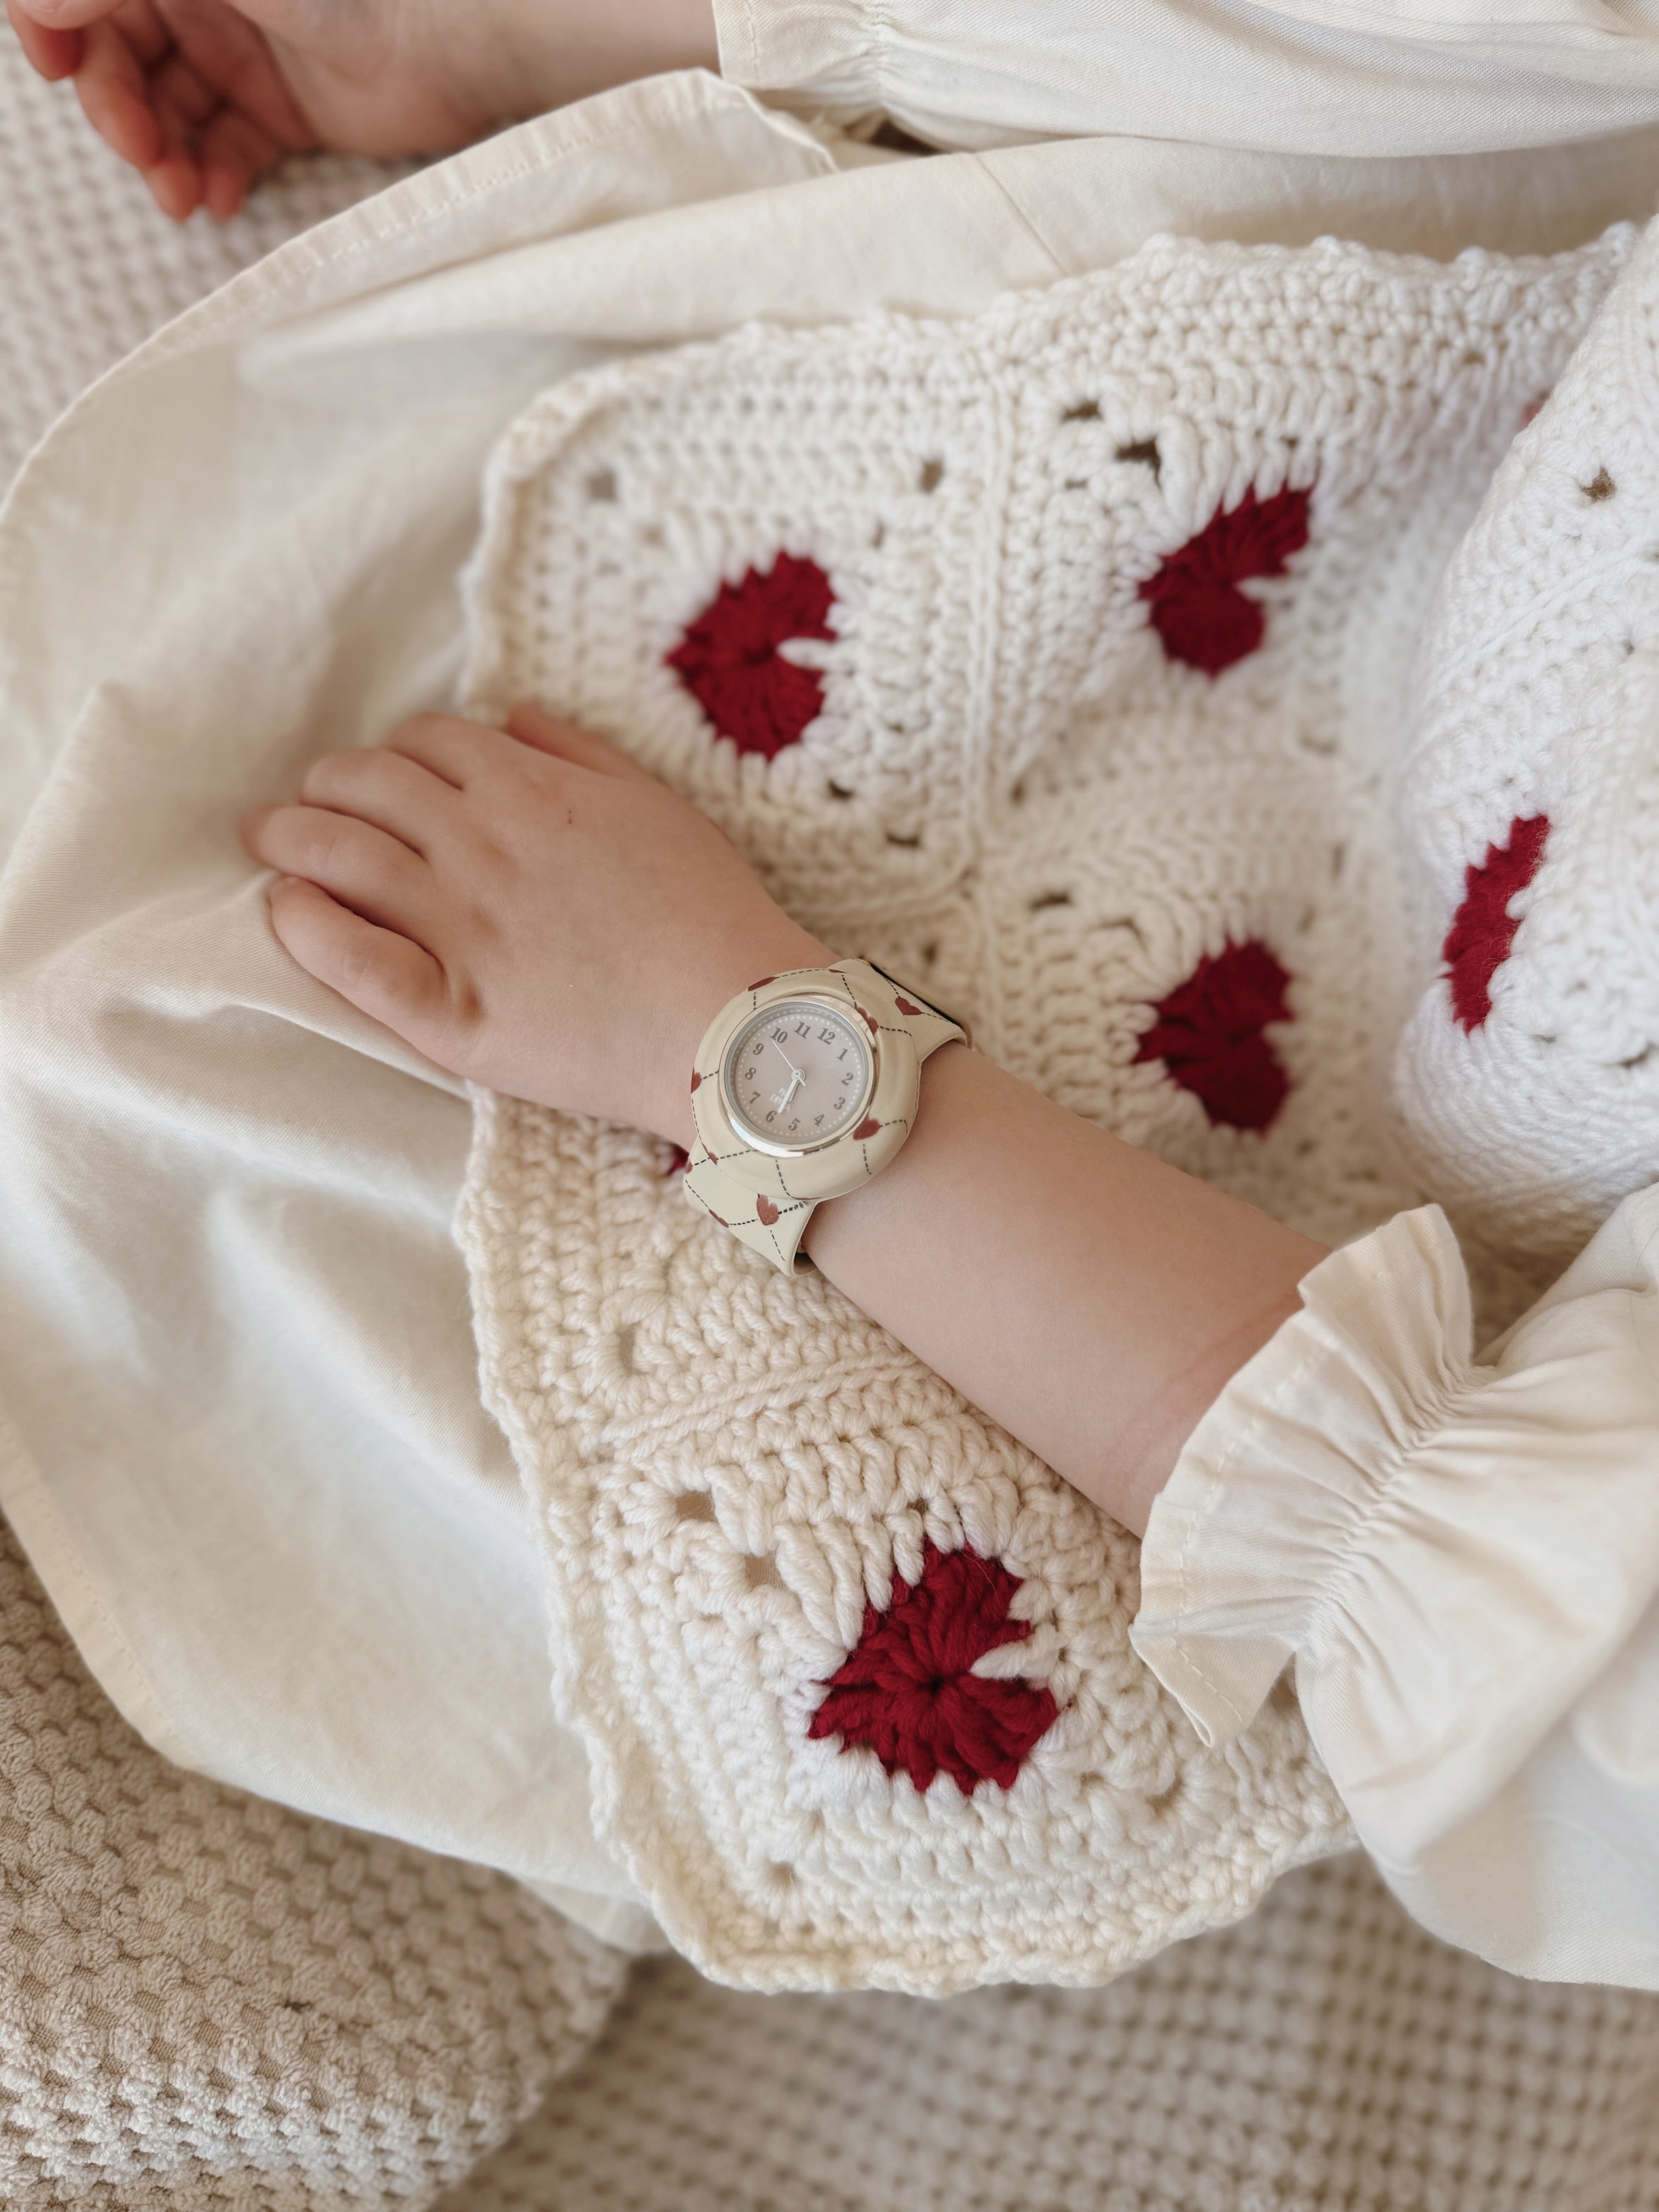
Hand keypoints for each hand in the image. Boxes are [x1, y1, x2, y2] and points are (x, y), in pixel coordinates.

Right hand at [5, 0, 718, 221]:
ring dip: (160, 158)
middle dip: (117, 110)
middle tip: (144, 155)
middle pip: (118, 57)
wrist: (463, 42)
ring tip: (180, 196)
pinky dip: (212, 176)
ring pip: (166, 112)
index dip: (56, 25)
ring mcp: (245, 53)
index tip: (55, 67)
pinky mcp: (285, 112)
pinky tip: (218, 198)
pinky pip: (223, 149)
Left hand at [241, 704, 829, 1147]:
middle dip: (326, 784)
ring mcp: (461, 929)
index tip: (389, 778)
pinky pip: (349, 957)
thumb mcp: (659, 804)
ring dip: (291, 837)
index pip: (427, 742)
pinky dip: (303, 922)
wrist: (738, 1027)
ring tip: (270, 842)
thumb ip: (580, 752)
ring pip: (339, 855)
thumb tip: (511, 716)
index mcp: (534, 790)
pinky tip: (286, 908)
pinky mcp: (452, 1012)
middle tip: (305, 804)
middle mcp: (484, 846)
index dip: (397, 753)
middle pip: (365, 785)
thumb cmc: (713, 917)